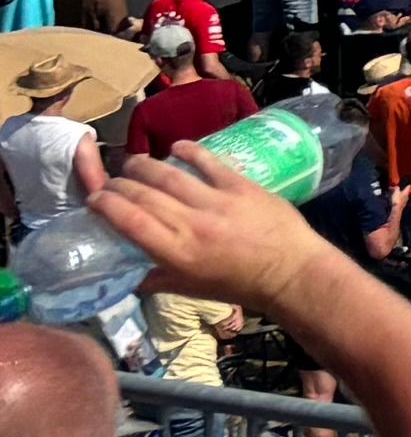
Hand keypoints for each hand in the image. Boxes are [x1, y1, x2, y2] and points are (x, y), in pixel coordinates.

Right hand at [75, 142, 330, 310]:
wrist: (290, 271)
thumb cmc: (239, 284)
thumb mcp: (191, 289)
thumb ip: (158, 279)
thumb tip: (130, 276)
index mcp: (176, 253)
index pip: (129, 221)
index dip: (106, 206)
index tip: (94, 199)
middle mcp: (191, 224)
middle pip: (143, 195)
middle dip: (120, 185)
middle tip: (113, 182)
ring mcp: (217, 201)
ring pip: (169, 175)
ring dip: (145, 166)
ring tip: (133, 163)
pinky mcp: (241, 185)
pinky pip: (209, 162)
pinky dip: (189, 151)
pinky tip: (176, 146)